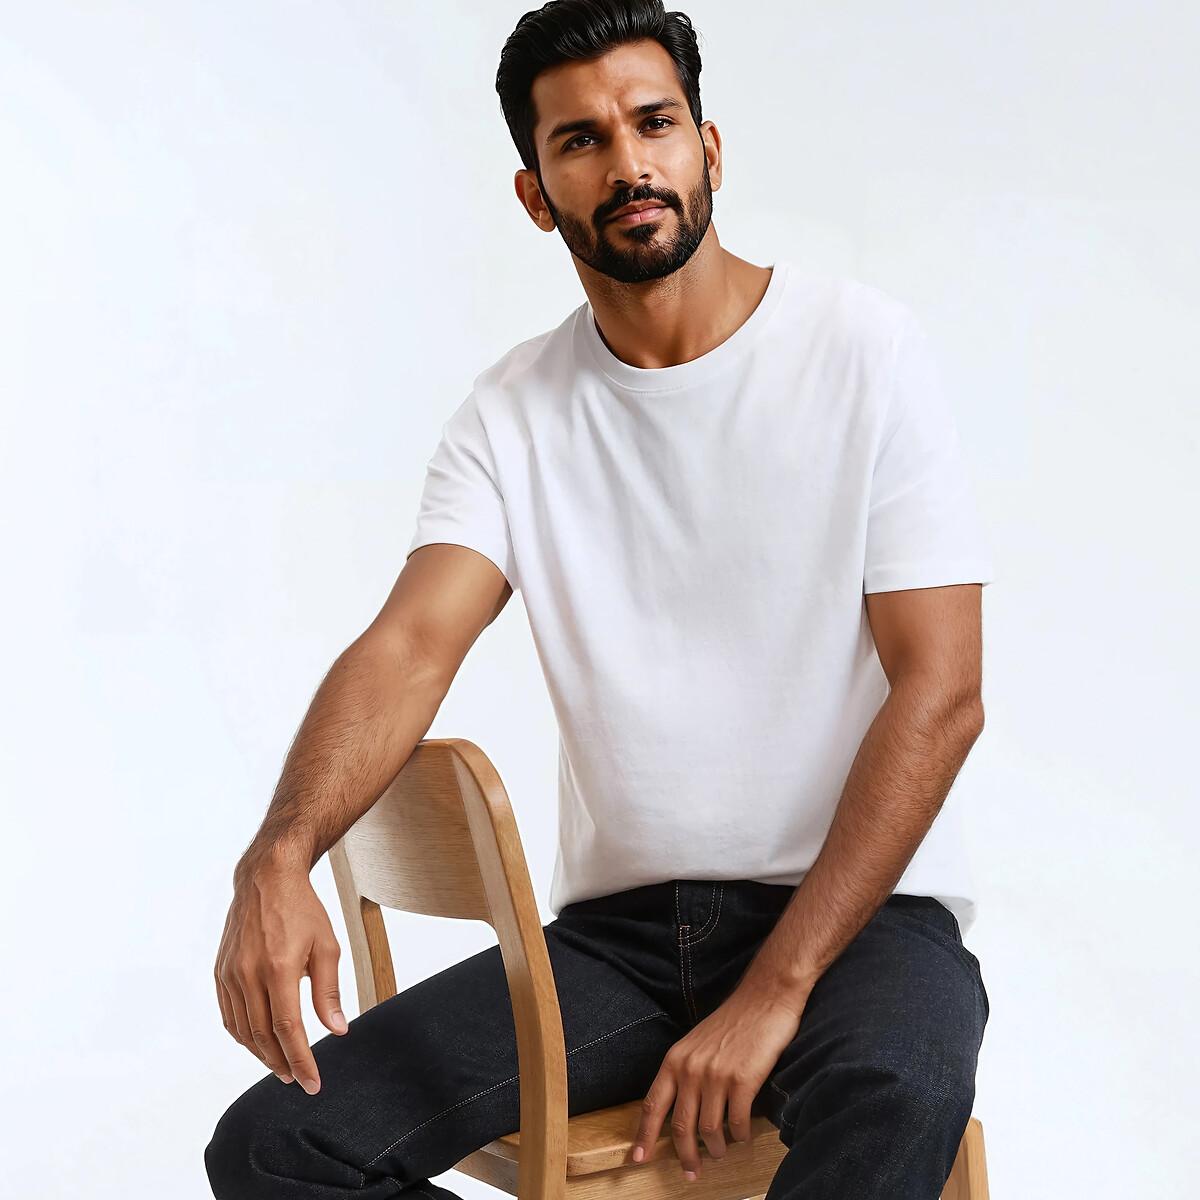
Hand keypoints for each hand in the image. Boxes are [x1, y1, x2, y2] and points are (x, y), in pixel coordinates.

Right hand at [214, 863, 347, 1093]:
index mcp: (279, 968)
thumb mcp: (327, 946)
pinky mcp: (220, 971)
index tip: (312, 1082)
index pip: (288, 1029)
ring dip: (260, 1054)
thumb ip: (329, 991)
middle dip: (281, 1063)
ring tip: (281, 1065)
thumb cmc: (302, 910)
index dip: (301, 1060)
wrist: (266, 879)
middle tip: (298, 1079)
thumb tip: (337, 1030)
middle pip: (262, 1036)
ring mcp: (230, 974)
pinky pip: (229, 1014)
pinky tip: (257, 1042)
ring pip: (242, 1030)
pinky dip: (242, 1035)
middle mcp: (249, 974)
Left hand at [628, 983, 808, 1179]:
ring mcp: (716, 1075)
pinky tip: (743, 1136)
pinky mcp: (743, 1080)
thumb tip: (679, 1111)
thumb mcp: (695, 1044)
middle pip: (680, 1126)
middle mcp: (691, 1069)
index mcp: (675, 1060)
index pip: (652, 1105)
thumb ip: (685, 1073)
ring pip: (709, 1130)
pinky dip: (740, 1136)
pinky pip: (737, 1122)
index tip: (638, 1159)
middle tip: (691, 1172)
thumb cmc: (731, 1023)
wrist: (764, 999)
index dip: (645, 1135)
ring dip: (716, 1149)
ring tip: (721, 1152)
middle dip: (685, 1155)